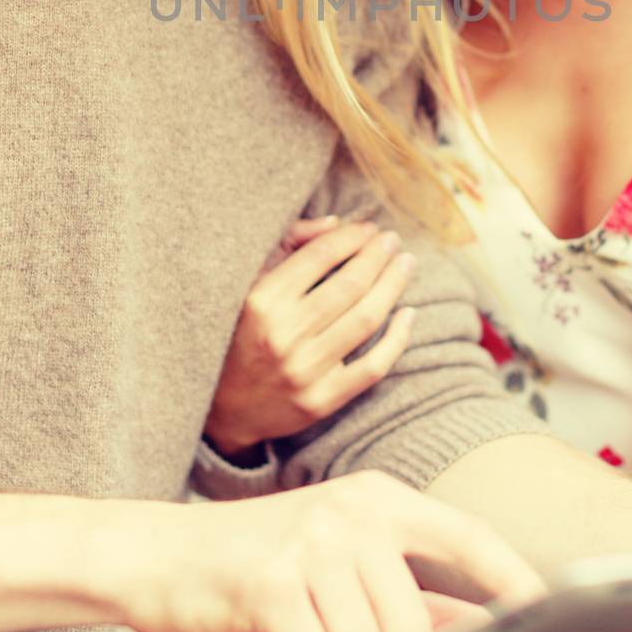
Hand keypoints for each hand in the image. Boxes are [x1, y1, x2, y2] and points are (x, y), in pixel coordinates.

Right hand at [100, 470, 545, 631]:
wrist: (157, 555)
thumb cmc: (257, 566)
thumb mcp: (336, 558)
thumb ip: (403, 588)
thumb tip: (474, 630)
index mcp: (377, 498)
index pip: (465, 535)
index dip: (510, 576)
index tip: (548, 611)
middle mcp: (352, 511)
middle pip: (412, 628)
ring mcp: (311, 540)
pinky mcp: (270, 581)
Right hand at [205, 216, 416, 455]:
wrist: (223, 408)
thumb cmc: (240, 334)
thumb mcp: (251, 284)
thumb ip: (289, 246)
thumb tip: (336, 223)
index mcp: (261, 301)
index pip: (319, 256)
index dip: (351, 237)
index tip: (369, 227)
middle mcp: (283, 335)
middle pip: (350, 285)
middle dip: (378, 256)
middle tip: (393, 240)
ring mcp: (304, 371)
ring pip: (366, 319)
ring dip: (393, 285)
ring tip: (405, 264)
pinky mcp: (322, 401)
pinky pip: (374, 367)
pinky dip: (398, 338)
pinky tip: (408, 314)